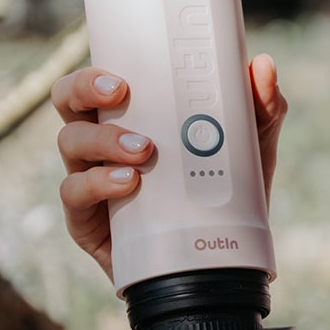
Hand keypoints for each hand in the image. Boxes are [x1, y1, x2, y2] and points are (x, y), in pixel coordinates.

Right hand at [51, 54, 289, 277]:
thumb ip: (259, 109)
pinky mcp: (87, 221)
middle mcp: (101, 144)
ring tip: (143, 150)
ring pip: (70, 143)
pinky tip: (129, 184)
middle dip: (83, 89)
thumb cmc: (224, 196)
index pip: (95, 82)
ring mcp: (90, 181)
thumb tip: (262, 65)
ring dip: (103, 138)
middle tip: (120, 94)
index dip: (96, 71)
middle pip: (67, 101)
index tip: (123, 76)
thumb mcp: (248, 151)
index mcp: (129, 118)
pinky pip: (74, 194)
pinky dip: (98, 183)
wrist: (218, 264)